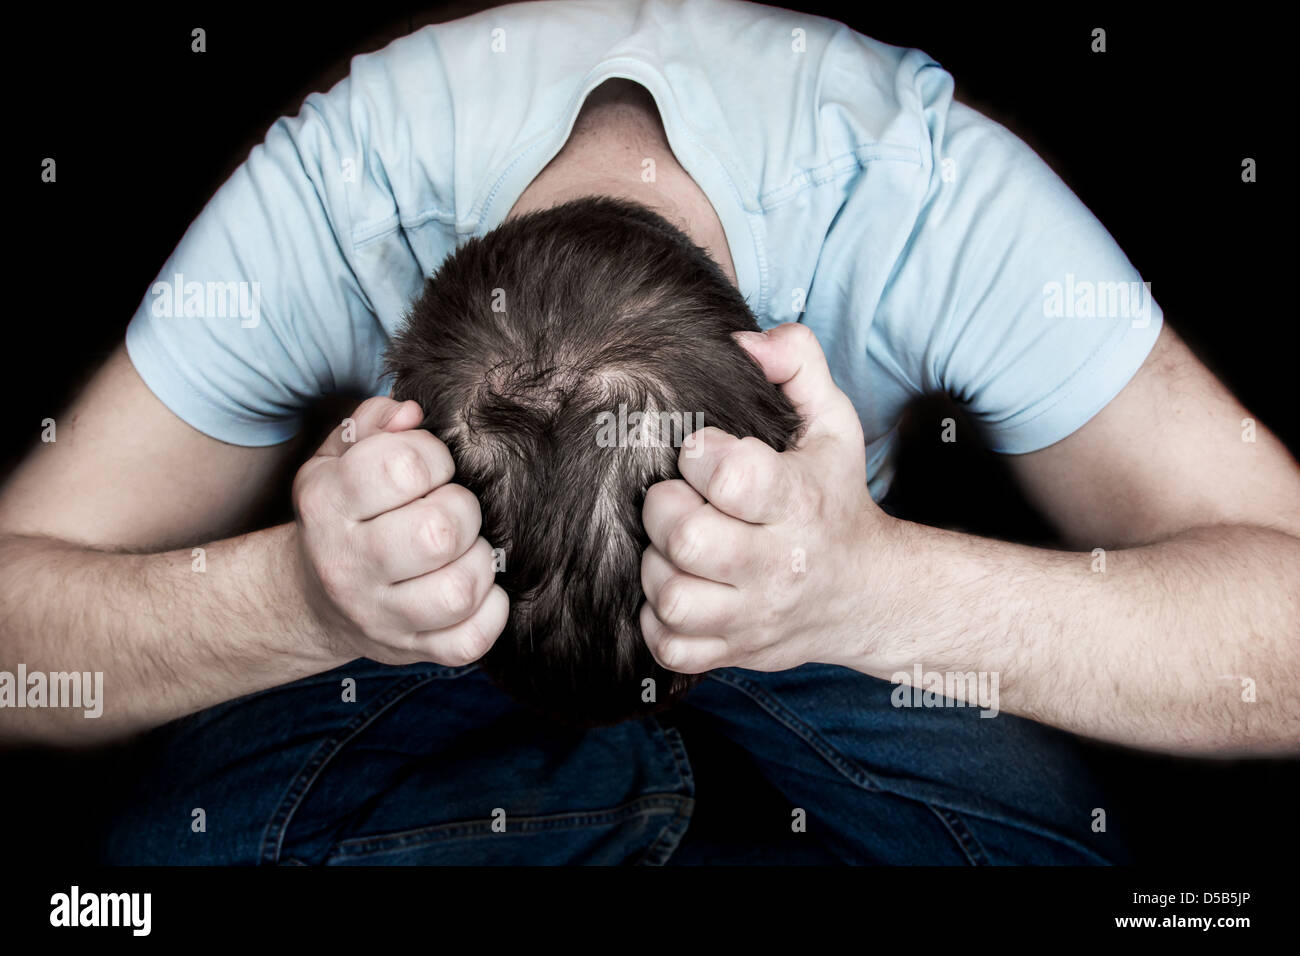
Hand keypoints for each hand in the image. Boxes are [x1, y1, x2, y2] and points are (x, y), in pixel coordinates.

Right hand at [292, 396, 507, 665]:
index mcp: (326, 504)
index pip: (401, 467)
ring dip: (479, 561)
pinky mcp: (412, 650)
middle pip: (438, 533)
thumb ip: (375, 423)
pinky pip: (471, 640)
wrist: (317, 598)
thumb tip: (413, 412)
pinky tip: (478, 588)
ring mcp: (380, 616)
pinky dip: (491, 612)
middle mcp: (346, 565)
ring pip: (459, 590)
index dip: (434, 457)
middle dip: (462, 509)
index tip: (434, 467)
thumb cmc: (346, 513)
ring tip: (466, 549)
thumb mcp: (340, 458)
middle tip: (453, 509)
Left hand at [639, 323, 896, 673]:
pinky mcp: (734, 652)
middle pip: (685, 538)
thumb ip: (797, 365)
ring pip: (671, 597)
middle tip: (677, 498)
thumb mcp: (834, 424)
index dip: (700, 456)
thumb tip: (744, 341)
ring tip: (676, 547)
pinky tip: (679, 587)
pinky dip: (659, 621)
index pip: (730, 478)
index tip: (701, 452)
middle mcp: (779, 566)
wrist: (867, 594)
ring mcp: (754, 616)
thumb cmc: (835, 499)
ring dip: (657, 566)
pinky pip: (670, 646)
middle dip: (665, 508)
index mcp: (800, 503)